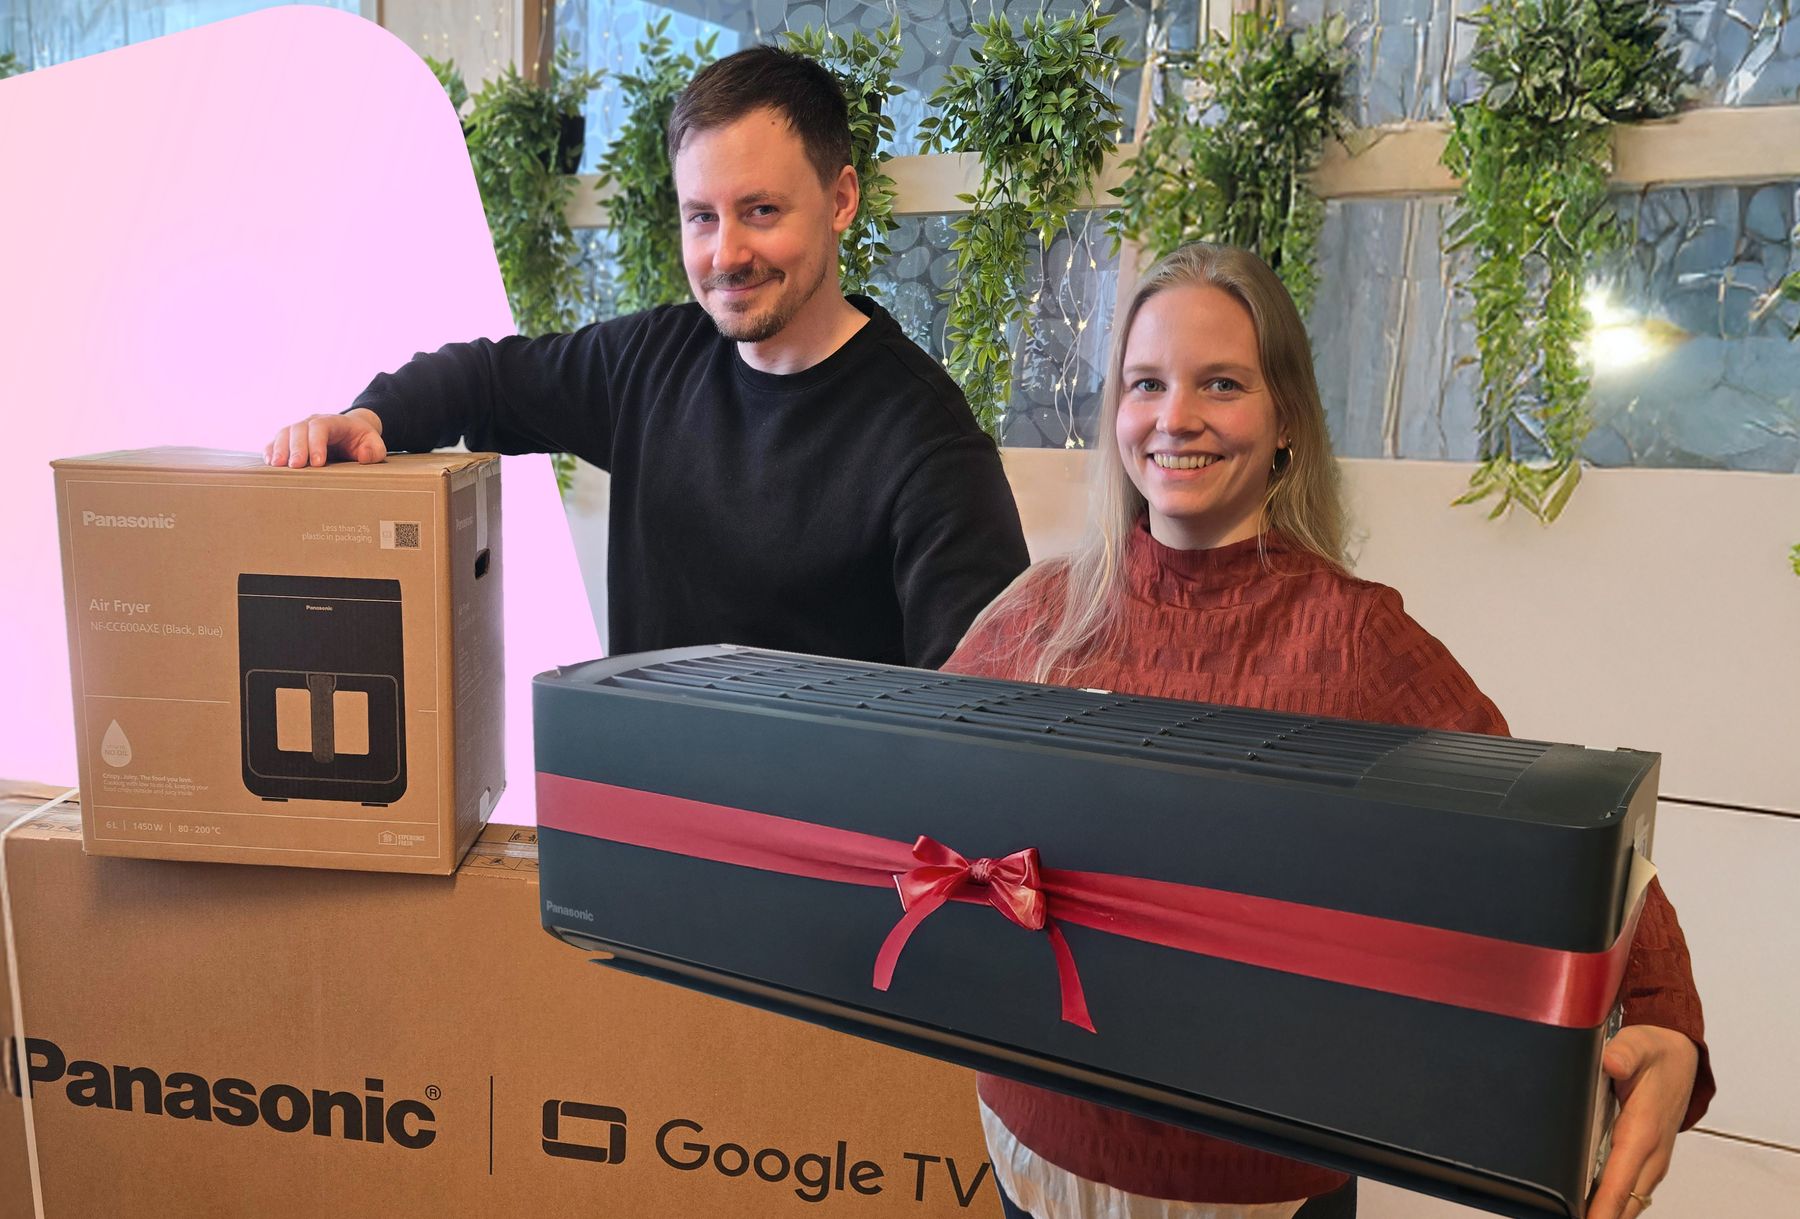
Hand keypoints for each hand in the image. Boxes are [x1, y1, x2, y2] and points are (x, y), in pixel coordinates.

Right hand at [264, 409, 386, 466]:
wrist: (352, 432)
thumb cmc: (363, 440)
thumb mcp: (375, 444)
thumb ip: (374, 450)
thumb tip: (364, 456)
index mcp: (334, 422)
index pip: (321, 427)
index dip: (317, 443)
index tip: (318, 463)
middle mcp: (313, 422)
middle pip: (299, 429)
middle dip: (296, 448)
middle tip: (295, 467)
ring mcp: (300, 429)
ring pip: (285, 433)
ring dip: (279, 448)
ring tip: (277, 466)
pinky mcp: (291, 439)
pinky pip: (276, 441)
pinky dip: (271, 450)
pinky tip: (270, 463)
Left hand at [1587, 1024, 1699, 1218]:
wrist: (1681, 1058)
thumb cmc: (1656, 1054)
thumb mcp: (1638, 1044)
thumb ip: (1624, 1053)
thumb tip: (1611, 1062)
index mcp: (1644, 1132)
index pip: (1620, 1183)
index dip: (1602, 1210)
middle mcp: (1651, 1154)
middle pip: (1624, 1203)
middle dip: (1600, 1216)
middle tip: (1565, 1216)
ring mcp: (1652, 1161)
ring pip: (1630, 1201)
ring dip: (1607, 1213)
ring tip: (1573, 1214)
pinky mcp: (1649, 1160)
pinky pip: (1631, 1190)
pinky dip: (1614, 1203)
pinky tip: (1591, 1206)